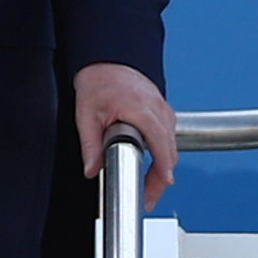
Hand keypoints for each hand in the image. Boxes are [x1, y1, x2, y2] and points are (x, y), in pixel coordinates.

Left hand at [74, 62, 176, 210]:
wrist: (107, 59)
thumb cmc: (99, 80)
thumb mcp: (86, 114)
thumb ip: (90, 145)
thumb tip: (92, 169)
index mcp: (141, 109)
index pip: (159, 143)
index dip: (162, 166)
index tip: (163, 183)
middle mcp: (158, 110)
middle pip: (169, 150)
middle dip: (160, 177)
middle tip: (146, 198)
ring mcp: (164, 110)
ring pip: (171, 146)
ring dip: (162, 166)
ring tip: (148, 188)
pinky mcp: (163, 113)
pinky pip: (168, 137)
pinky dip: (163, 153)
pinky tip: (152, 165)